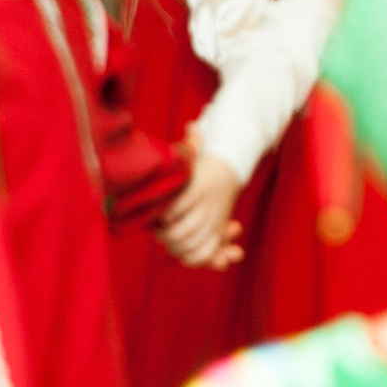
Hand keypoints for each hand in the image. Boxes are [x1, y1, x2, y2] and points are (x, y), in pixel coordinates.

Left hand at [159, 150, 245, 268]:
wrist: (229, 172)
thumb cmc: (202, 166)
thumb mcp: (195, 157)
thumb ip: (190, 146)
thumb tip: (192, 126)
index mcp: (199, 189)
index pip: (175, 208)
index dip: (163, 216)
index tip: (156, 215)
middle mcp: (208, 208)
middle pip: (182, 231)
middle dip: (167, 236)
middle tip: (160, 232)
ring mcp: (215, 222)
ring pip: (194, 246)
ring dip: (179, 249)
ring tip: (171, 242)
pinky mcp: (219, 234)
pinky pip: (208, 254)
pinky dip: (197, 259)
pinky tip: (186, 255)